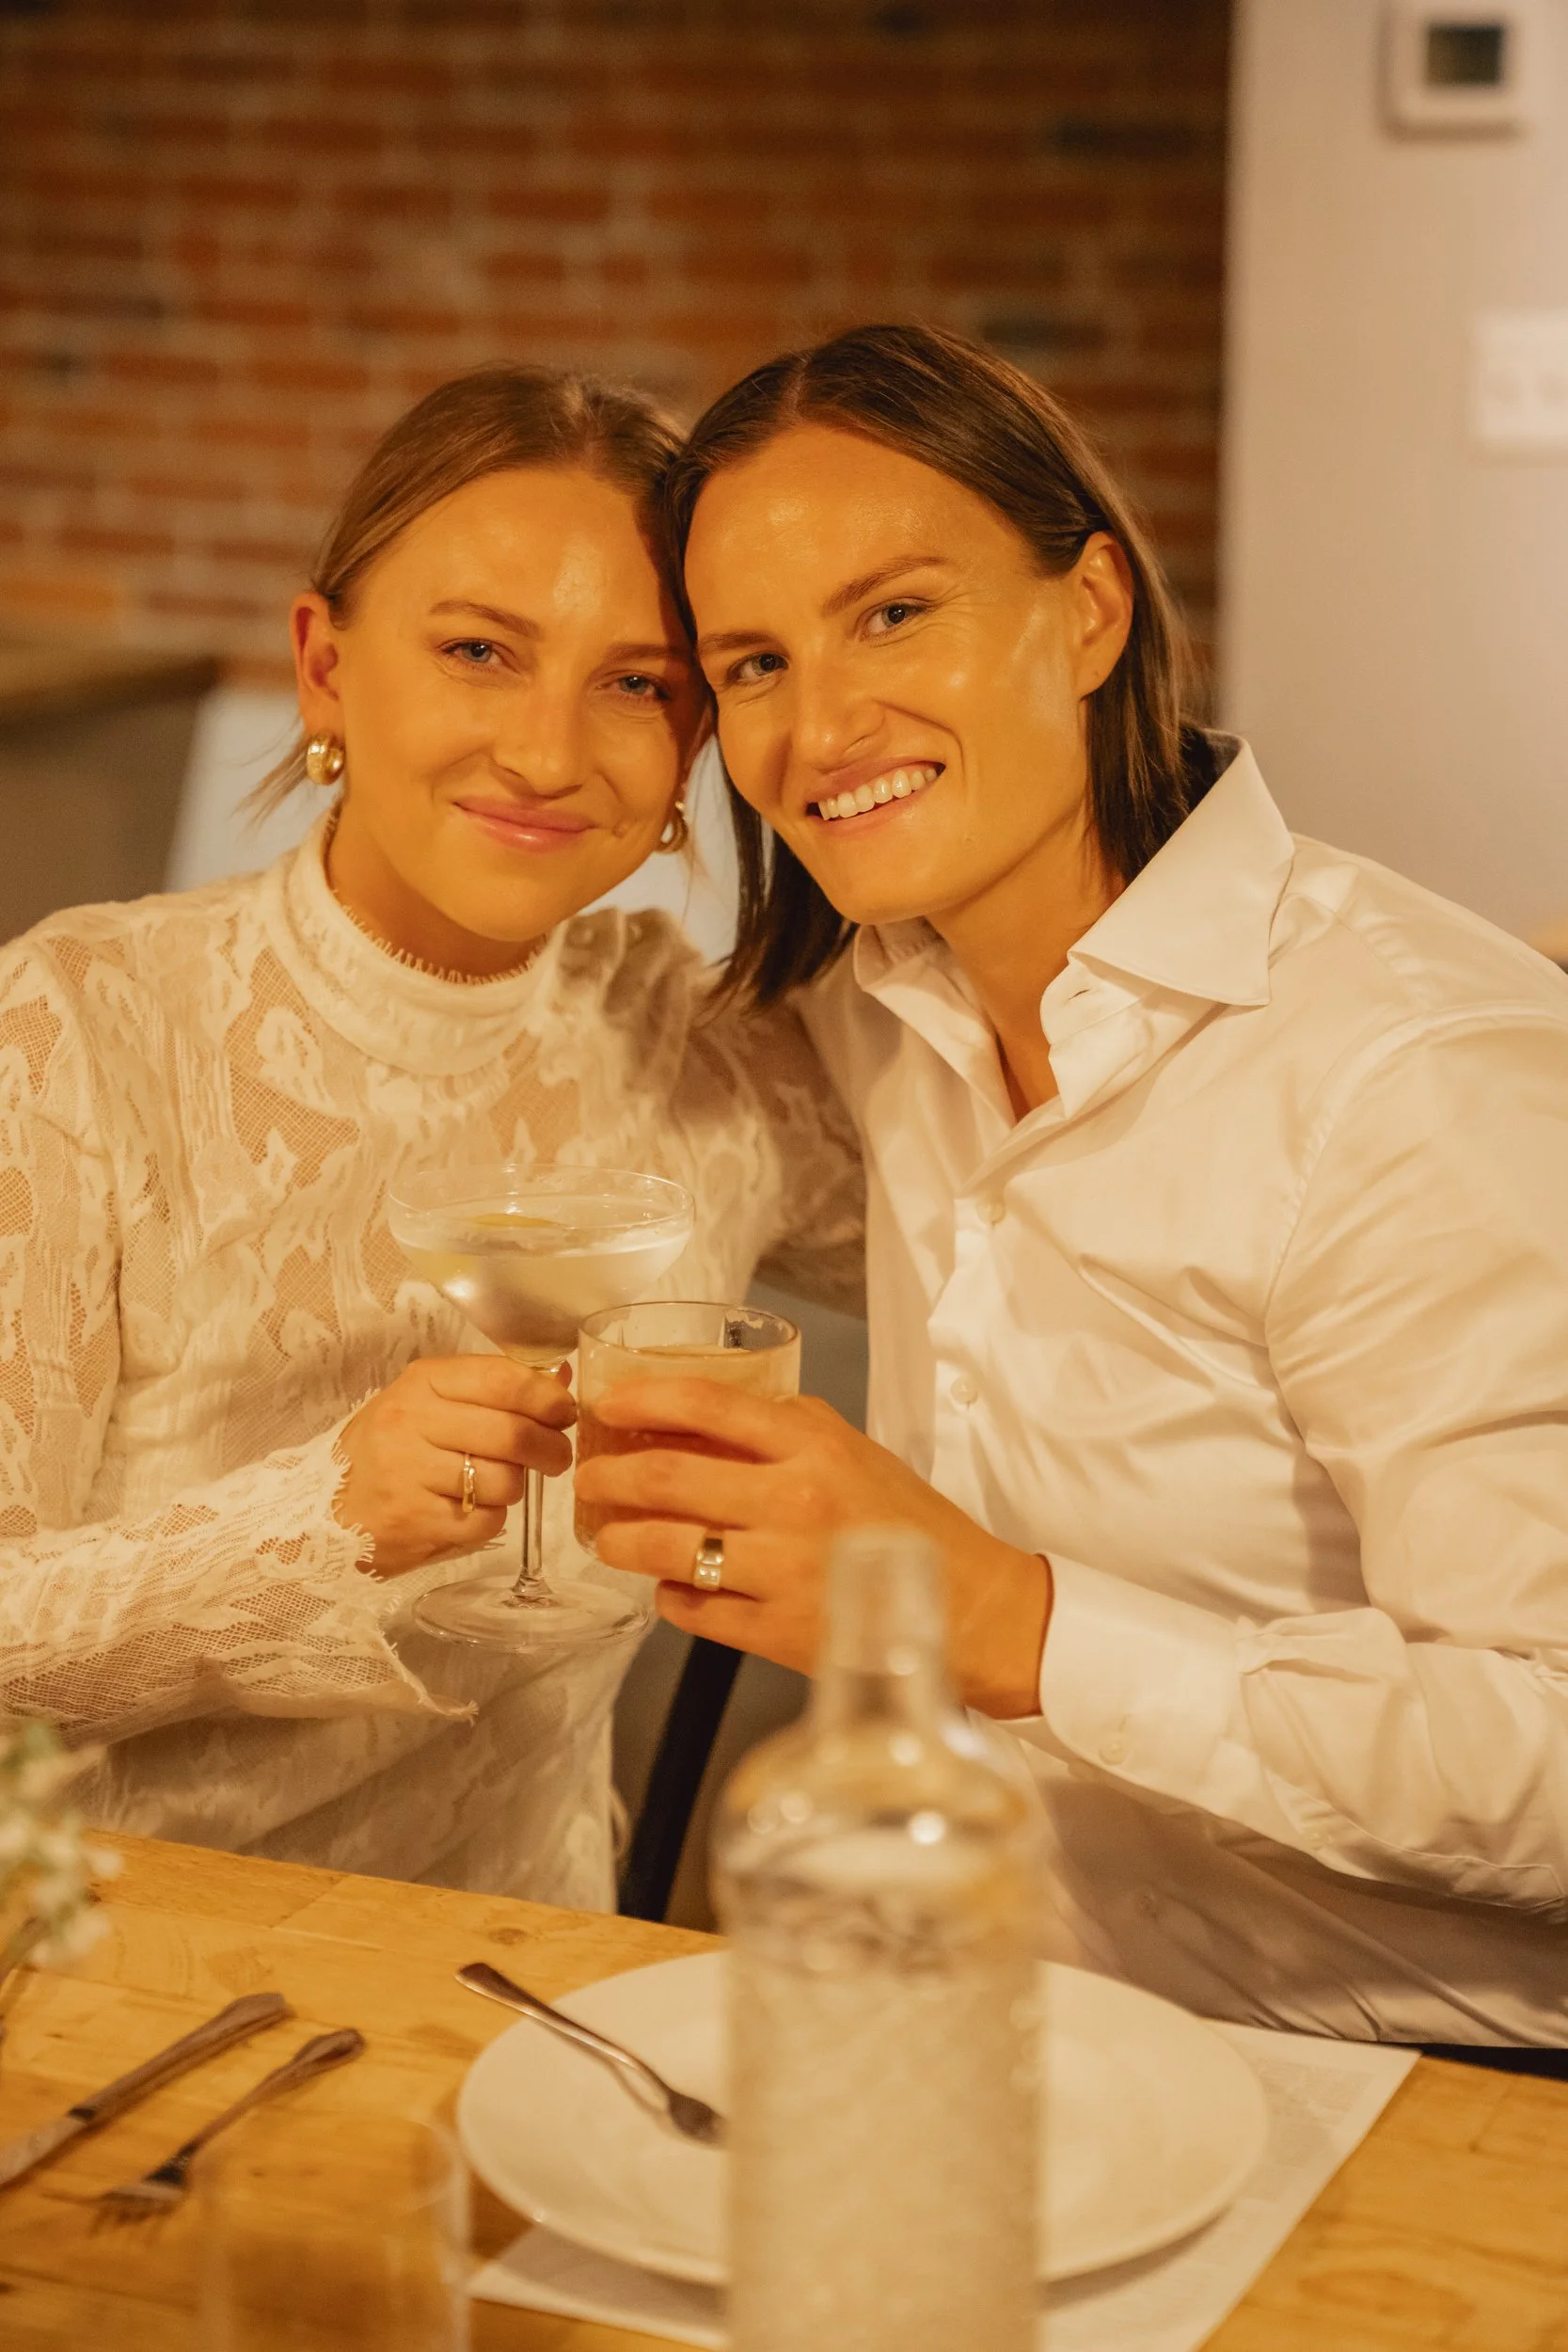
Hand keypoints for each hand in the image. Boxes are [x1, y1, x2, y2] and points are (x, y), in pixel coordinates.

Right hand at [335, 1356, 574, 1577]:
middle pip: (513, 1433)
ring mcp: (410, 1473)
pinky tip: (464, 1512)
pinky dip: (488, 1520)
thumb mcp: (428, 1405)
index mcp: (422, 1383)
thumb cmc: (388, 1454)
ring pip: (505, 1481)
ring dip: (513, 1488)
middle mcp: (412, 1422)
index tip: (564, 1412)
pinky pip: (486, 1521)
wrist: (324, 1513)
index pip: (502, 1378)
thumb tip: (561, 1378)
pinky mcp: (415, 1521)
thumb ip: (492, 1389)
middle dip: (551, 1449)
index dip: (547, 1396)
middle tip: (556, 1458)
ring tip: (491, 1487)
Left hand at [575, 1380, 1051, 1716]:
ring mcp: (783, 1570)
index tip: (606, 1402)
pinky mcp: (778, 1632)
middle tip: (588, 1479)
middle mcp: (794, 1502)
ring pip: (665, 1548)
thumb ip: (785, 1429)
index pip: (707, 1405)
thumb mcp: (854, 1452)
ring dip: (619, 1541)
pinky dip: (667, 1596)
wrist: (968, 1608)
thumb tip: (702, 1415)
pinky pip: (692, 1608)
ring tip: (607, 1538)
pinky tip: (668, 1587)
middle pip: (666, 1479)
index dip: (643, 1398)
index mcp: (814, 1447)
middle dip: (608, 1478)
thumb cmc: (907, 1524)